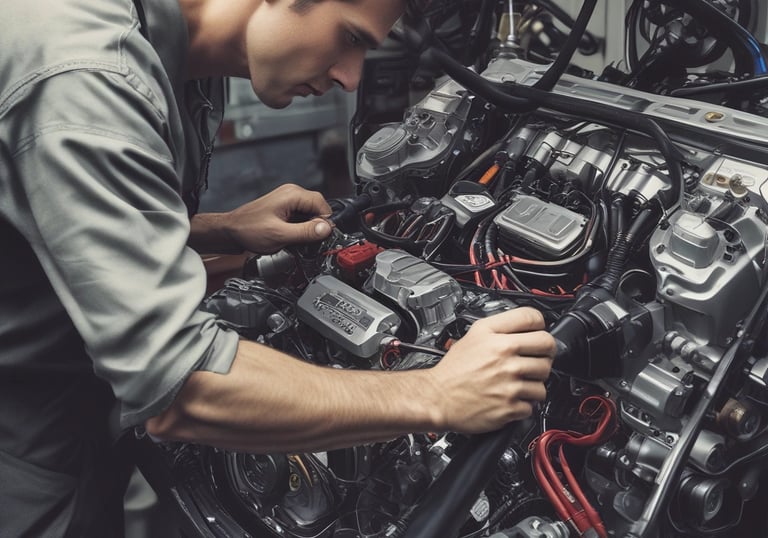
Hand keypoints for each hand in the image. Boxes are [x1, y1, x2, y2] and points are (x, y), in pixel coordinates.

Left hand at [223, 184, 332, 253]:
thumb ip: (306, 232)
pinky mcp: (284, 208)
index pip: (322, 204)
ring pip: (310, 214)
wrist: (230, 231)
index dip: (324, 221)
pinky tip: (291, 236)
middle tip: (308, 239)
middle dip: (316, 225)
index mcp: (292, 194)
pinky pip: (301, 217)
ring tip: (296, 238)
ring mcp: (287, 200)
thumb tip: (327, 229)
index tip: (321, 235)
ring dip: (308, 228)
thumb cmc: (248, 229)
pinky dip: (300, 227)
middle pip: (317, 208)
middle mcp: (291, 194)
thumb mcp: (280, 234)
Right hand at [425, 307, 554, 433]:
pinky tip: (510, 397)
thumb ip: (501, 327)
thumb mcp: (473, 335)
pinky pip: (533, 404)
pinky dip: (524, 404)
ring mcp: (509, 383)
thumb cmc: (454, 370)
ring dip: (534, 381)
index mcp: (495, 338)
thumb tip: (528, 326)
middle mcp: (504, 358)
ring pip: (544, 378)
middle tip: (534, 359)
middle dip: (543, 353)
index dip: (539, 324)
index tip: (536, 333)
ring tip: (518, 382)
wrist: (437, 398)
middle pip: (548, 347)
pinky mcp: (510, 407)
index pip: (534, 319)